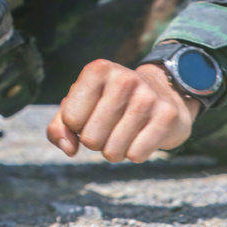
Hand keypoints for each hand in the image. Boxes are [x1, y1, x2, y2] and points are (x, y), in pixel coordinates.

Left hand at [46, 60, 199, 162]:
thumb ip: (59, 128)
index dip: (76, 126)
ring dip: (115, 150)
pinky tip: (143, 135)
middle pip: (90, 139)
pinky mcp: (167, 116)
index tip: (90, 115)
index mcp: (97, 70)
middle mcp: (123, 79)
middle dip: (96, 141)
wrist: (165, 94)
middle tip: (109, 126)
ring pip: (112, 151)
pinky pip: (136, 155)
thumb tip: (69, 149)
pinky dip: (135, 153)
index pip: (70, 119)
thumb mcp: (80, 106)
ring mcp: (148, 97)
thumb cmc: (111, 103)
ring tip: (125, 131)